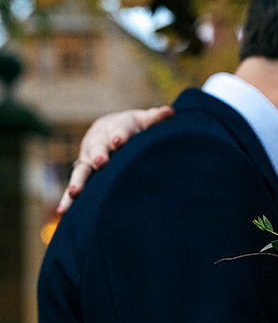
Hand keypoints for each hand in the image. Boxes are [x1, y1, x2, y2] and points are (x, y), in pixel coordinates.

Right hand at [57, 106, 174, 212]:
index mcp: (115, 127)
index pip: (118, 130)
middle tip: (101, 161)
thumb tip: (170, 112)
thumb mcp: (144, 120)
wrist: (109, 128)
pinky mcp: (84, 171)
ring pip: (82, 168)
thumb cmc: (133, 127)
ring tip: (76, 192)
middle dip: (98, 154)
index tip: (118, 141)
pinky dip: (69, 197)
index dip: (119, 135)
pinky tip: (63, 210)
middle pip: (97, 148)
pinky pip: (76, 185)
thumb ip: (155, 119)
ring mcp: (88, 157)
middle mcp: (98, 142)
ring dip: (79, 180)